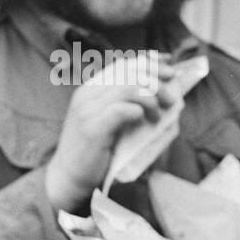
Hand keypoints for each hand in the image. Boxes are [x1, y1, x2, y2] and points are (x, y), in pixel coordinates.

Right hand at [44, 57, 178, 210]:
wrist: (68, 177)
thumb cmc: (94, 151)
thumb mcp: (108, 121)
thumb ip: (125, 105)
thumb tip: (160, 95)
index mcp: (90, 88)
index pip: (123, 64)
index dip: (149, 62)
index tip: (170, 68)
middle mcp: (87, 94)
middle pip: (127, 72)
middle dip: (155, 80)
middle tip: (171, 98)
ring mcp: (87, 109)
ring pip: (127, 88)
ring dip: (150, 98)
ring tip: (159, 114)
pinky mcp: (92, 127)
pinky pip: (120, 110)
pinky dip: (138, 111)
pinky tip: (146, 120)